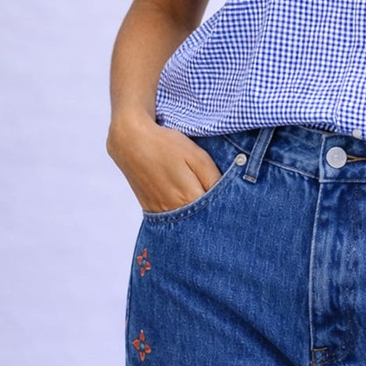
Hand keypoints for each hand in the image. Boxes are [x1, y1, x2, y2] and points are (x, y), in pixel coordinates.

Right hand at [106, 116, 222, 212]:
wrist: (130, 141)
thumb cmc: (166, 145)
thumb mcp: (197, 156)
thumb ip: (214, 178)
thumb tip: (229, 194)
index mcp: (189, 197)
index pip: (215, 213)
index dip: (226, 208)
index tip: (235, 205)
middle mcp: (174, 210)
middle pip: (201, 222)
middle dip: (214, 215)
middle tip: (222, 205)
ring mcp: (160, 213)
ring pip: (186, 223)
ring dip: (198, 218)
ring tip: (206, 205)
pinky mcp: (150, 210)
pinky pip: (171, 221)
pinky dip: (182, 217)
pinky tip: (188, 206)